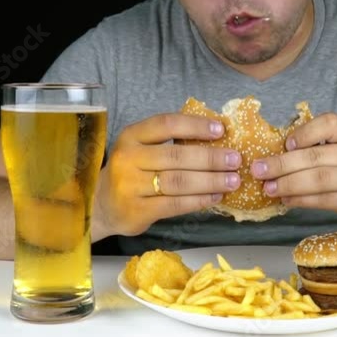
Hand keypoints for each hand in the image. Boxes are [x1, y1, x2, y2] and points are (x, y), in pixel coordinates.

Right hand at [93, 113, 242, 236]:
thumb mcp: (141, 149)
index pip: (166, 124)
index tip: (221, 130)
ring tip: (232, 180)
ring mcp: (130, 186)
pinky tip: (215, 196)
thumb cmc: (132, 172)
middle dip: (211, 158)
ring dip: (210, 181)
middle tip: (235, 159)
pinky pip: (175, 205)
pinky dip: (199, 200)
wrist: (102, 205)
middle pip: (176, 156)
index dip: (195, 126)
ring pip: (178, 182)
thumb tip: (217, 134)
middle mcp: (127, 159)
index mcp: (131, 136)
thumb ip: (168, 142)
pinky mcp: (137, 211)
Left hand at [250, 112, 336, 227]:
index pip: (331, 123)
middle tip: (258, 169)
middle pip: (317, 156)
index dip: (305, 132)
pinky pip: (325, 200)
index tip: (285, 143)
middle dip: (282, 163)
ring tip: (268, 188)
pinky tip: (287, 200)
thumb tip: (276, 153)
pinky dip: (301, 200)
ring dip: (288, 184)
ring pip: (319, 180)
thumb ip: (322, 150)